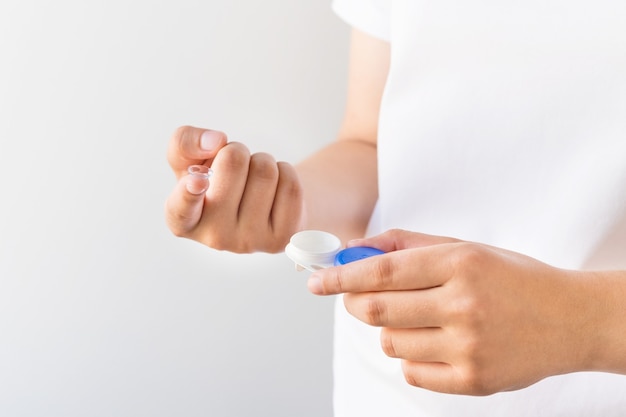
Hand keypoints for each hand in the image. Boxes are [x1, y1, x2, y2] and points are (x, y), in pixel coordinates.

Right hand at [165, 126, 304, 252]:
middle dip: (237, 151)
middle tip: (235, 168)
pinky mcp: (284, 238)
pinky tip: (275, 190)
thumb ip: (185, 144)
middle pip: (233, 163)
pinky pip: (289, 183)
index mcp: (185, 221)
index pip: (181, 210)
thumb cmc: (221, 183)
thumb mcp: (192, 162)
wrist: (265, 205)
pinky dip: (285, 173)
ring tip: (255, 180)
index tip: (198, 181)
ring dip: (262, 162)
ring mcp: (251, 242)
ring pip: (264, 170)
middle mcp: (215, 237)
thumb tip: (214, 141)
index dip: (189, 193)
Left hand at [307, 229, 595, 394]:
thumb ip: (408, 245)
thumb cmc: (511, 277)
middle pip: (377, 310)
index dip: (341, 276)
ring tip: (417, 319)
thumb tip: (356, 248)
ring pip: (389, 342)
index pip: (382, 271)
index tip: (317, 280)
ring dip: (388, 330)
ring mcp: (469, 347)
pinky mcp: (473, 381)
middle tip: (355, 298)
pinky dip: (410, 357)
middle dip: (354, 303)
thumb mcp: (464, 247)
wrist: (569, 318)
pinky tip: (435, 343)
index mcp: (460, 264)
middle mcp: (463, 305)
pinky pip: (411, 373)